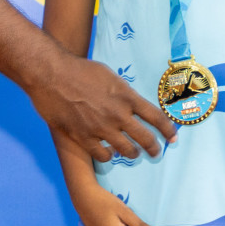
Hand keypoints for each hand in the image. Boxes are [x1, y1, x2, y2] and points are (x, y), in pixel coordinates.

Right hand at [30, 51, 175, 161]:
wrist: (52, 75)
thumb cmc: (79, 69)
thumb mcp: (108, 75)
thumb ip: (122, 92)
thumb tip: (129, 102)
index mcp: (126, 97)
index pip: (156, 117)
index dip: (167, 130)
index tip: (173, 138)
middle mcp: (118, 115)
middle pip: (145, 138)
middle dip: (154, 148)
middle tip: (155, 152)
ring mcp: (102, 128)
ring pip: (126, 150)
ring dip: (133, 153)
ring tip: (133, 154)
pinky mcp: (84, 137)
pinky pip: (103, 155)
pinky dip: (108, 156)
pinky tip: (108, 154)